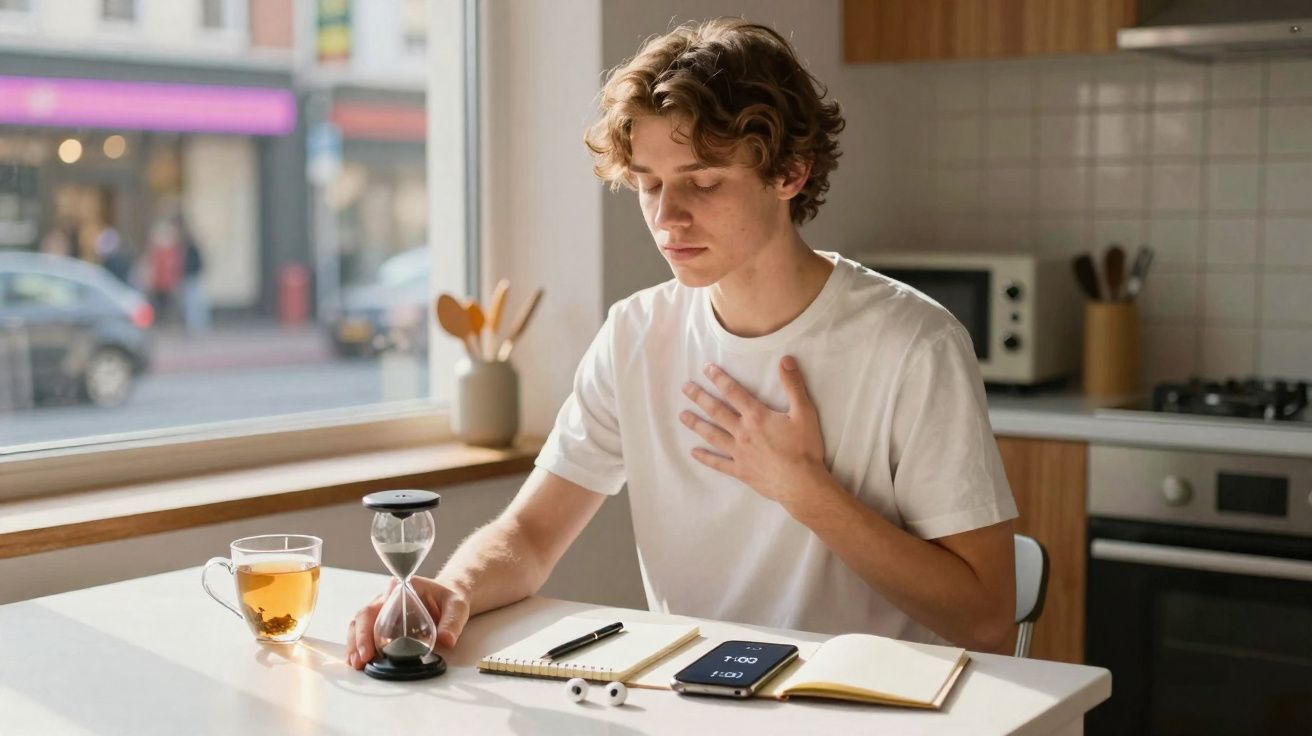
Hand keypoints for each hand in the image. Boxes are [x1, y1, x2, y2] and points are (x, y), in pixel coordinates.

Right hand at [344, 576, 471, 669]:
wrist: (450, 601)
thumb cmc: (451, 600)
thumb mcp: (457, 606)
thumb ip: (452, 622)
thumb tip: (446, 640)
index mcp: (401, 590)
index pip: (376, 607)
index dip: (366, 629)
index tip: (367, 650)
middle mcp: (387, 599)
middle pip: (363, 618)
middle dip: (357, 641)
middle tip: (360, 662)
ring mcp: (384, 611)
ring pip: (360, 625)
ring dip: (355, 646)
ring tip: (357, 664)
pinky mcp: (384, 624)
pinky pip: (367, 633)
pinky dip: (361, 647)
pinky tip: (360, 661)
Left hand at [679, 356, 828, 510]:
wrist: (802, 484)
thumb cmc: (805, 448)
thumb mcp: (805, 413)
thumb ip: (794, 385)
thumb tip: (786, 360)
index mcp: (757, 417)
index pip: (733, 392)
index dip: (719, 378)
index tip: (706, 369)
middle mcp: (743, 432)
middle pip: (716, 411)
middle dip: (700, 397)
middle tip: (685, 388)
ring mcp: (739, 453)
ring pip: (712, 435)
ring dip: (696, 424)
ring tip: (682, 416)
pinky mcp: (741, 471)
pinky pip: (718, 463)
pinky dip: (705, 458)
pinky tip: (694, 452)